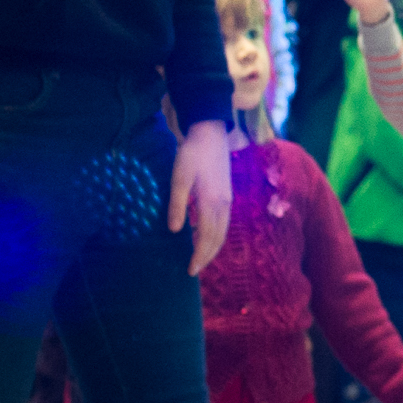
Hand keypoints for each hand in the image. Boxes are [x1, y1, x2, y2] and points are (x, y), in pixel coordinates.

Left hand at [168, 119, 233, 274]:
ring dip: (213, 247)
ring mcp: (227, 199)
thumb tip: (175, 230)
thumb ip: (177, 204)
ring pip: (223, 231)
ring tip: (201, 258)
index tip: (190, 270)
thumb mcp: (179, 178)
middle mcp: (223, 204)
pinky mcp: (226, 193)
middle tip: (194, 270)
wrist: (210, 132)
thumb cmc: (192, 153)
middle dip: (207, 256)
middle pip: (218, 238)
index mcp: (211, 202)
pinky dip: (216, 234)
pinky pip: (223, 222)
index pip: (207, 237)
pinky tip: (205, 235)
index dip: (199, 256)